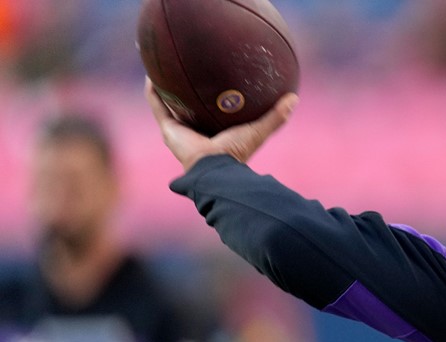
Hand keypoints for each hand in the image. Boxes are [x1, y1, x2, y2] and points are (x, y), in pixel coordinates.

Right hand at [145, 77, 298, 171]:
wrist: (215, 168)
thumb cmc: (238, 152)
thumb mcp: (259, 130)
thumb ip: (276, 116)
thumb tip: (295, 98)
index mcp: (215, 135)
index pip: (213, 114)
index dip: (213, 100)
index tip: (215, 81)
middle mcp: (195, 133)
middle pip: (189, 109)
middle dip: (187, 93)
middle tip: (188, 70)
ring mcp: (180, 132)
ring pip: (169, 107)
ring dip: (165, 90)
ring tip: (164, 69)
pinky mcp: (168, 131)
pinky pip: (158, 107)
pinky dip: (153, 93)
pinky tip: (151, 75)